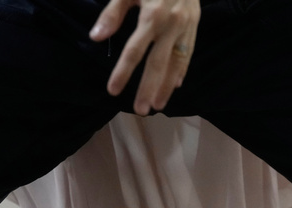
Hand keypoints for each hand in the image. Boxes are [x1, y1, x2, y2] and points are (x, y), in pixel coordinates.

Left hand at [90, 0, 200, 114]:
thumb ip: (112, 14)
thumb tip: (96, 38)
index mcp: (152, 16)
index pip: (135, 50)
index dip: (123, 72)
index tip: (113, 90)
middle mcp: (171, 25)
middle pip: (158, 63)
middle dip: (148, 88)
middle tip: (141, 109)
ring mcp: (186, 27)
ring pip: (176, 62)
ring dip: (167, 86)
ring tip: (158, 105)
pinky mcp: (195, 26)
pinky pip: (188, 53)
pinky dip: (181, 71)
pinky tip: (175, 85)